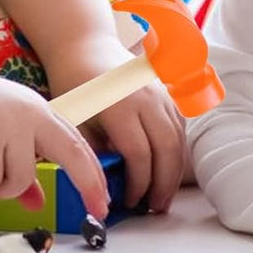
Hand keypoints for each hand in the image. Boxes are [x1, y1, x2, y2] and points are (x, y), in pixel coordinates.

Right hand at [0, 60, 109, 218]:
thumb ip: (19, 166)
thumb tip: (36, 202)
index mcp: (37, 109)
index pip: (75, 142)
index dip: (92, 173)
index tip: (103, 200)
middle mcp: (30, 113)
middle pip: (71, 153)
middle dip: (88, 185)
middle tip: (99, 212)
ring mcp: (9, 123)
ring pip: (20, 178)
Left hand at [46, 39, 187, 213]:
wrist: (84, 44)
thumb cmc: (73, 81)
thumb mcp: (73, 117)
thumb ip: (92, 150)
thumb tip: (107, 183)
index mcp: (119, 105)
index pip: (139, 154)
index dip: (138, 184)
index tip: (129, 202)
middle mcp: (145, 97)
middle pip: (167, 149)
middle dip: (163, 184)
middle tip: (154, 209)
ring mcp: (159, 91)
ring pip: (178, 138)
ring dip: (174, 171)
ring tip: (163, 196)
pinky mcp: (165, 90)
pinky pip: (179, 125)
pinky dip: (177, 150)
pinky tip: (167, 169)